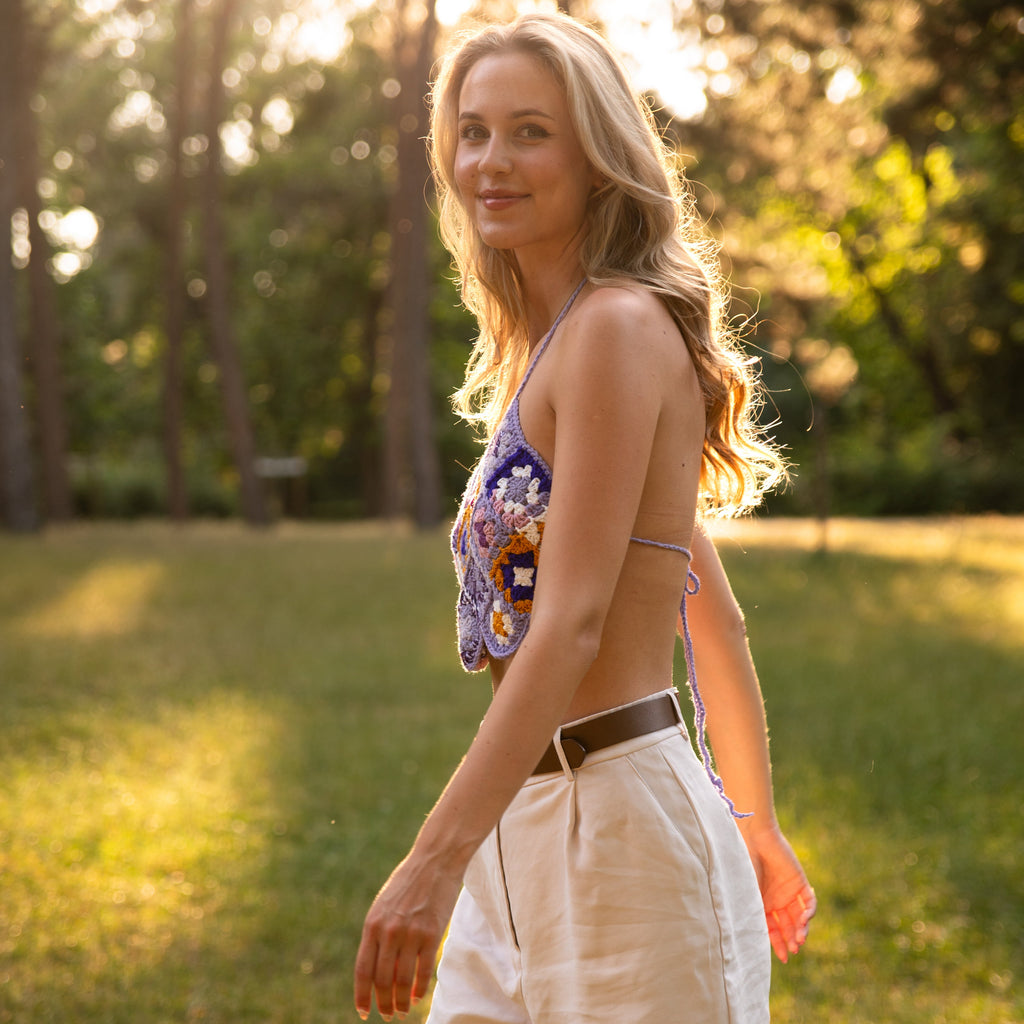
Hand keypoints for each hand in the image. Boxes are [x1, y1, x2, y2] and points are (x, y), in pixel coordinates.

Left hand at [353, 850, 462, 1020]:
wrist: (434, 861)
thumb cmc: (407, 884)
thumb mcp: (384, 907)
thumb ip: (378, 936)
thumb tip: (378, 972)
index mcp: (372, 925)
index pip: (363, 971)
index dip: (362, 996)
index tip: (364, 1012)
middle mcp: (388, 932)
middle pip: (382, 980)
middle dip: (384, 1003)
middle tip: (388, 1014)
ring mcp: (410, 933)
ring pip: (402, 980)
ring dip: (402, 1001)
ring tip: (403, 1010)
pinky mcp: (432, 933)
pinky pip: (423, 971)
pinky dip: (420, 989)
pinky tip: (418, 997)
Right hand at [741, 824, 815, 963]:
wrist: (755, 839)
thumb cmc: (745, 865)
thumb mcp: (746, 893)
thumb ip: (753, 914)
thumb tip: (752, 940)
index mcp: (762, 904)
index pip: (772, 929)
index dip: (778, 944)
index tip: (783, 958)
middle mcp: (776, 900)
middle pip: (788, 926)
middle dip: (791, 940)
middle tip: (793, 950)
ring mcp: (789, 892)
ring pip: (800, 918)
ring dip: (801, 930)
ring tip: (799, 940)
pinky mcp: (800, 882)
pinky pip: (809, 903)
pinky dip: (809, 913)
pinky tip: (803, 920)